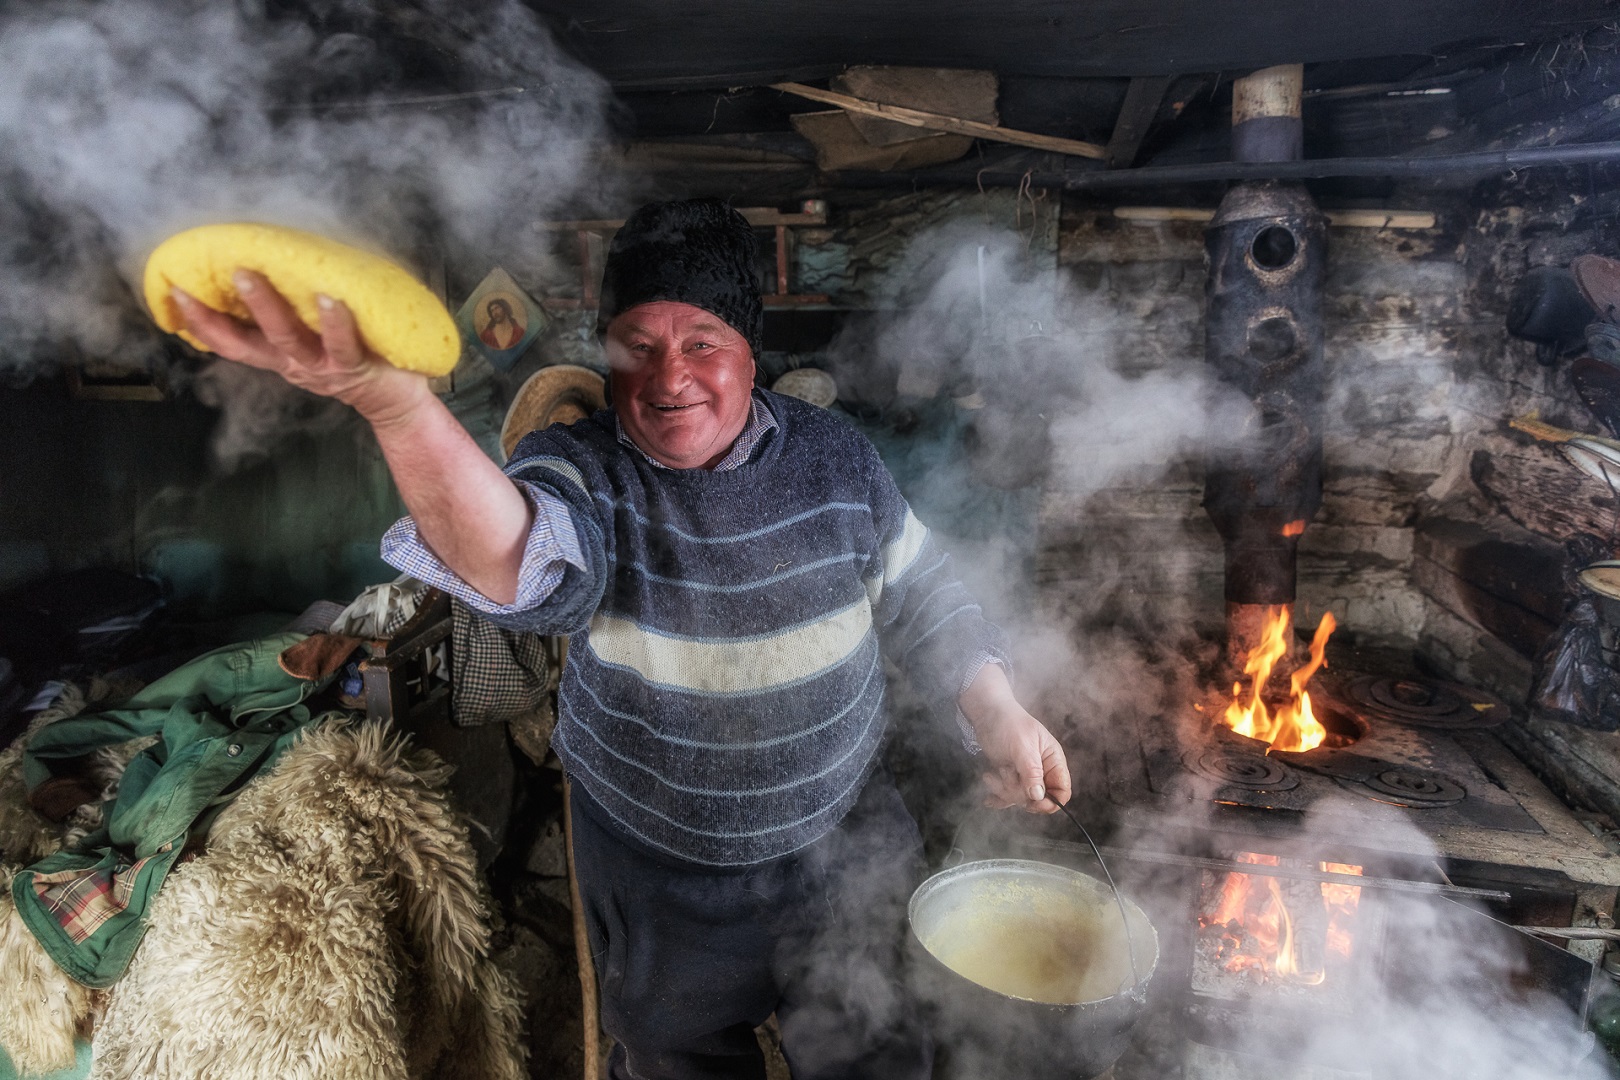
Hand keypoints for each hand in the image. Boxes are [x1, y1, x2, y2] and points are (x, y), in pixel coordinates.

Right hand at [170, 270, 427, 427]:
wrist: (396, 400)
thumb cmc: (354, 356)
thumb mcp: (312, 339)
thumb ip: (291, 313)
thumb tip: (268, 264)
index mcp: (279, 355)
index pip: (230, 342)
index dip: (200, 322)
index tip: (173, 292)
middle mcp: (294, 363)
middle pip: (249, 340)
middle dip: (218, 312)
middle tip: (196, 280)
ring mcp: (322, 366)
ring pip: (288, 337)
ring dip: (266, 307)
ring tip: (250, 276)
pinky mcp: (354, 366)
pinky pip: (341, 344)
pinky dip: (335, 321)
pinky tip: (329, 299)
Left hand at [958, 663, 1071, 813]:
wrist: (987, 714)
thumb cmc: (1009, 723)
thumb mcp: (1022, 747)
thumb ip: (1032, 772)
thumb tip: (1038, 796)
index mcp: (1053, 760)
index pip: (1062, 790)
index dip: (1050, 802)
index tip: (1031, 803)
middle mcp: (1042, 770)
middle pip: (1038, 798)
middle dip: (1018, 792)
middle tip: (1005, 774)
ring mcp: (1025, 775)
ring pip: (1021, 798)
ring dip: (1004, 791)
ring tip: (993, 774)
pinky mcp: (1010, 777)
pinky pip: (1008, 796)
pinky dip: (997, 797)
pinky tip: (988, 798)